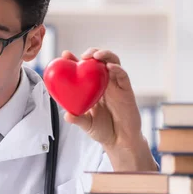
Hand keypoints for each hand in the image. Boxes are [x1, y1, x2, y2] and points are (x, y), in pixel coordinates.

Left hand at [61, 48, 155, 170]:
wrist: (120, 141)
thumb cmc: (103, 130)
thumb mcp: (86, 124)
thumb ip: (77, 119)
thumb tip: (66, 115)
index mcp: (92, 87)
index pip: (83, 69)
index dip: (74, 60)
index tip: (65, 54)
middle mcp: (104, 83)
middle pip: (99, 61)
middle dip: (92, 52)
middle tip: (84, 55)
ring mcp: (116, 85)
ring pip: (113, 63)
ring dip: (105, 55)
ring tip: (96, 55)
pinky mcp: (127, 90)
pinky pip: (123, 76)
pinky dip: (117, 69)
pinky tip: (109, 67)